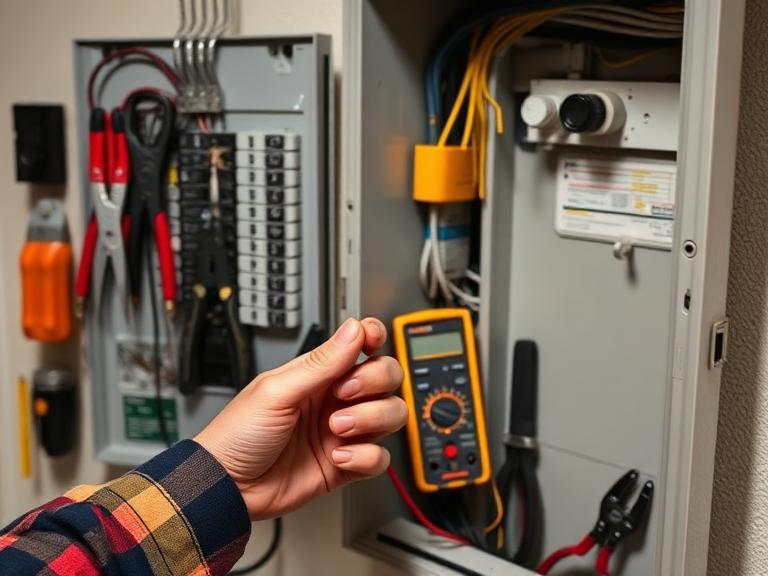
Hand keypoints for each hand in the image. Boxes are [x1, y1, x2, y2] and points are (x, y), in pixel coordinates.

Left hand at [195, 317, 405, 519]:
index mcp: (318, 374)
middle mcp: (335, 399)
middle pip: (386, 376)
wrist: (227, 487)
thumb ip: (320, 362)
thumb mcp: (277, 391)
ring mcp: (343, 431)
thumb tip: (353, 329)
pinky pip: (379, 457)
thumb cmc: (238, 434)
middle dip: (374, 381)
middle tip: (343, 393)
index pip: (360, 344)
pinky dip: (365, 457)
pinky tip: (338, 457)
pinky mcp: (346, 465)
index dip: (374, 337)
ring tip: (336, 428)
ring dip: (370, 419)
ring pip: (391, 414)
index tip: (372, 342)